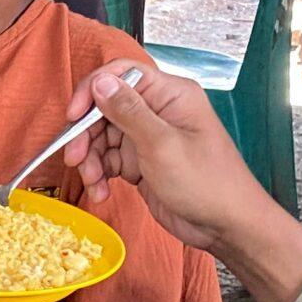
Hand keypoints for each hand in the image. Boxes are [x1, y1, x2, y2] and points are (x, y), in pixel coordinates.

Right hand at [59, 67, 266, 255]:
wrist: (226, 226)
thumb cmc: (207, 183)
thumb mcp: (163, 145)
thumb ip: (129, 112)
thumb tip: (100, 82)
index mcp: (170, 95)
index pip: (121, 75)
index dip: (93, 90)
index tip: (74, 115)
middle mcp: (158, 111)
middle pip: (106, 108)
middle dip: (87, 134)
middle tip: (75, 158)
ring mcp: (149, 137)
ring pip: (103, 136)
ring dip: (91, 159)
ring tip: (93, 181)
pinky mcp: (142, 162)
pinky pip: (110, 160)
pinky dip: (100, 174)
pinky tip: (101, 190)